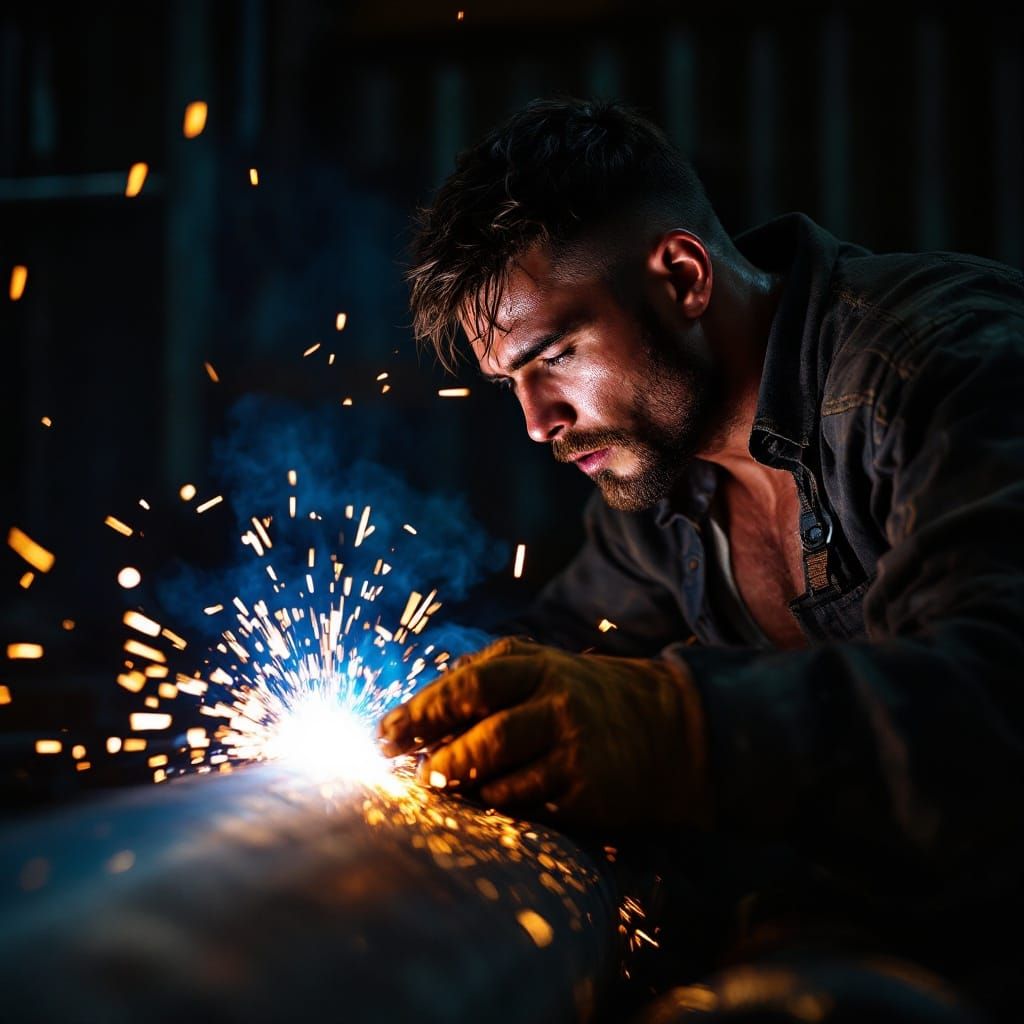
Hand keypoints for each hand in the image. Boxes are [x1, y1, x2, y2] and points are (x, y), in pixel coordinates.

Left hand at [377, 637, 709, 828]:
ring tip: (438, 785)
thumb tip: (417, 715)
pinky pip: (524, 803)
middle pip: (480, 731)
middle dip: (435, 754)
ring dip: (460, 783)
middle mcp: (553, 700)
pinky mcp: (585, 788)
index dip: (420, 712)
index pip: (465, 686)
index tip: (385, 734)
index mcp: (533, 664)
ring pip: (497, 772)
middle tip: (405, 770)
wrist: (666, 728)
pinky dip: (496, 804)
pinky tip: (485, 801)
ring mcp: (571, 745)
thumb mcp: (539, 668)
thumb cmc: (581, 696)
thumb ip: (483, 679)